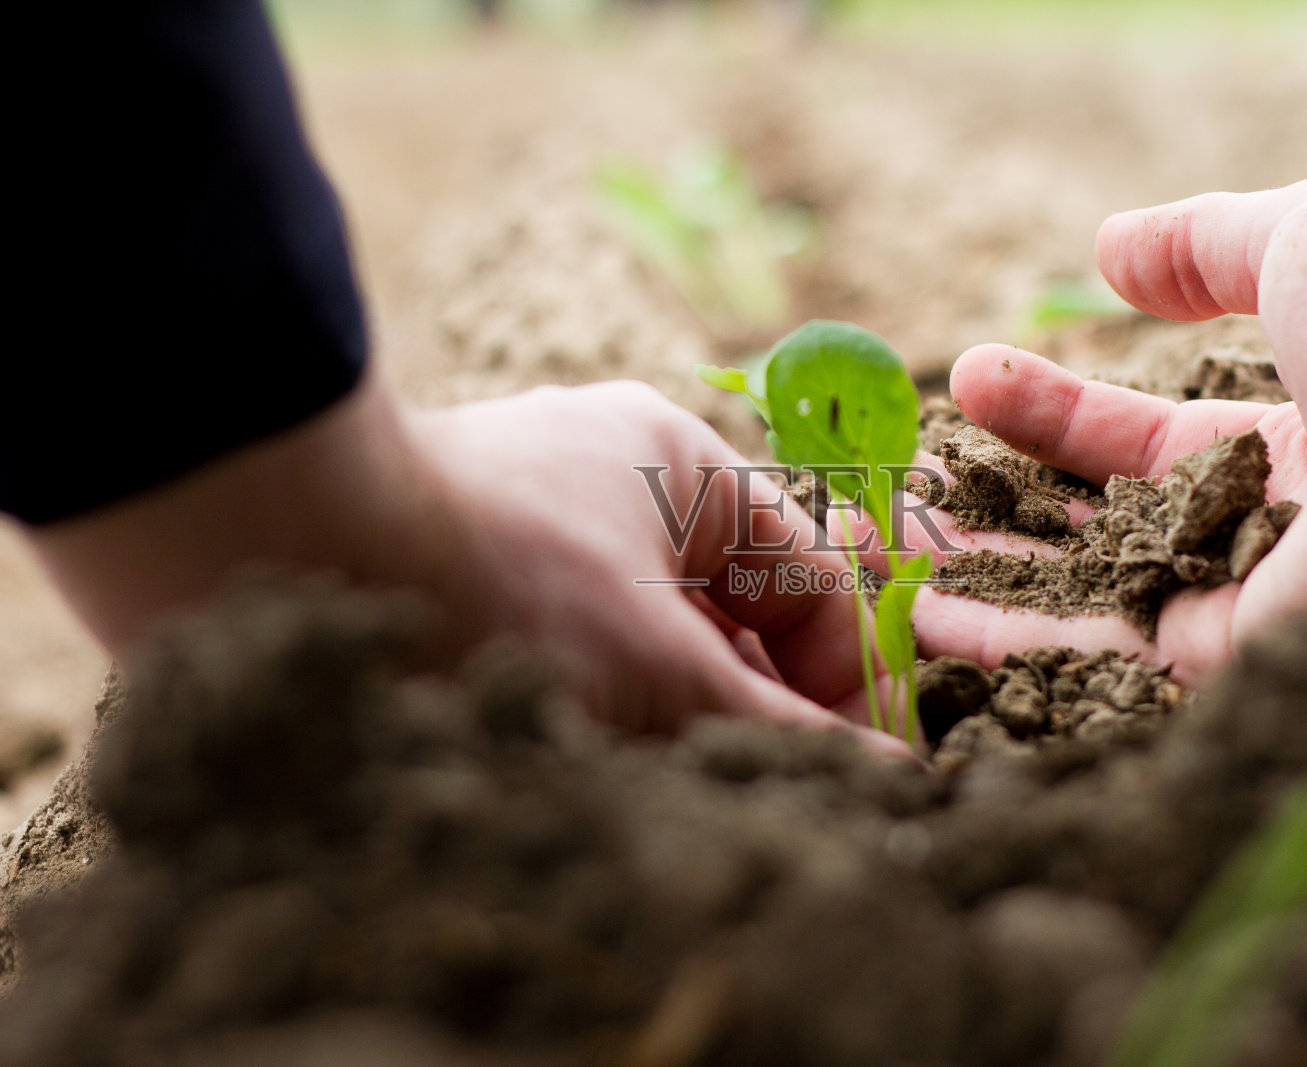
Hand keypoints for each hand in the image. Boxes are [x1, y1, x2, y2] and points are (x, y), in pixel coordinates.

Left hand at [29, 379, 908, 753]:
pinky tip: (585, 752)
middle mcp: (613, 482)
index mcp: (681, 466)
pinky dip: (601, 703)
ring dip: (673, 712)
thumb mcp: (657, 669)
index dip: (841, 677)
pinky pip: (579, 646)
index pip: (809, 577)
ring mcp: (538, 525)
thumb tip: (891, 787)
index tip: (840, 769)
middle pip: (732, 610)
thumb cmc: (491, 586)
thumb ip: (775, 730)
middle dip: (750, 703)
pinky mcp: (473, 572)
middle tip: (754, 788)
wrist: (269, 551)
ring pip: (653, 637)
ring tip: (659, 776)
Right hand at [894, 177, 1306, 679]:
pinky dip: (1006, 636)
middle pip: (1099, 533)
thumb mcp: (1292, 238)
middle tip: (901, 485)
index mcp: (1285, 446)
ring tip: (880, 549)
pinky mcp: (1237, 657)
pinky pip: (1100, 652)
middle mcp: (1260, 537)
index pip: (1139, 443)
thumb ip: (1196, 245)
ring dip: (978, 579)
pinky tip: (920, 612)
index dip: (1051, 414)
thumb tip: (1106, 249)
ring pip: (1086, 603)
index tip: (969, 379)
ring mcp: (1247, 602)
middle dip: (996, 511)